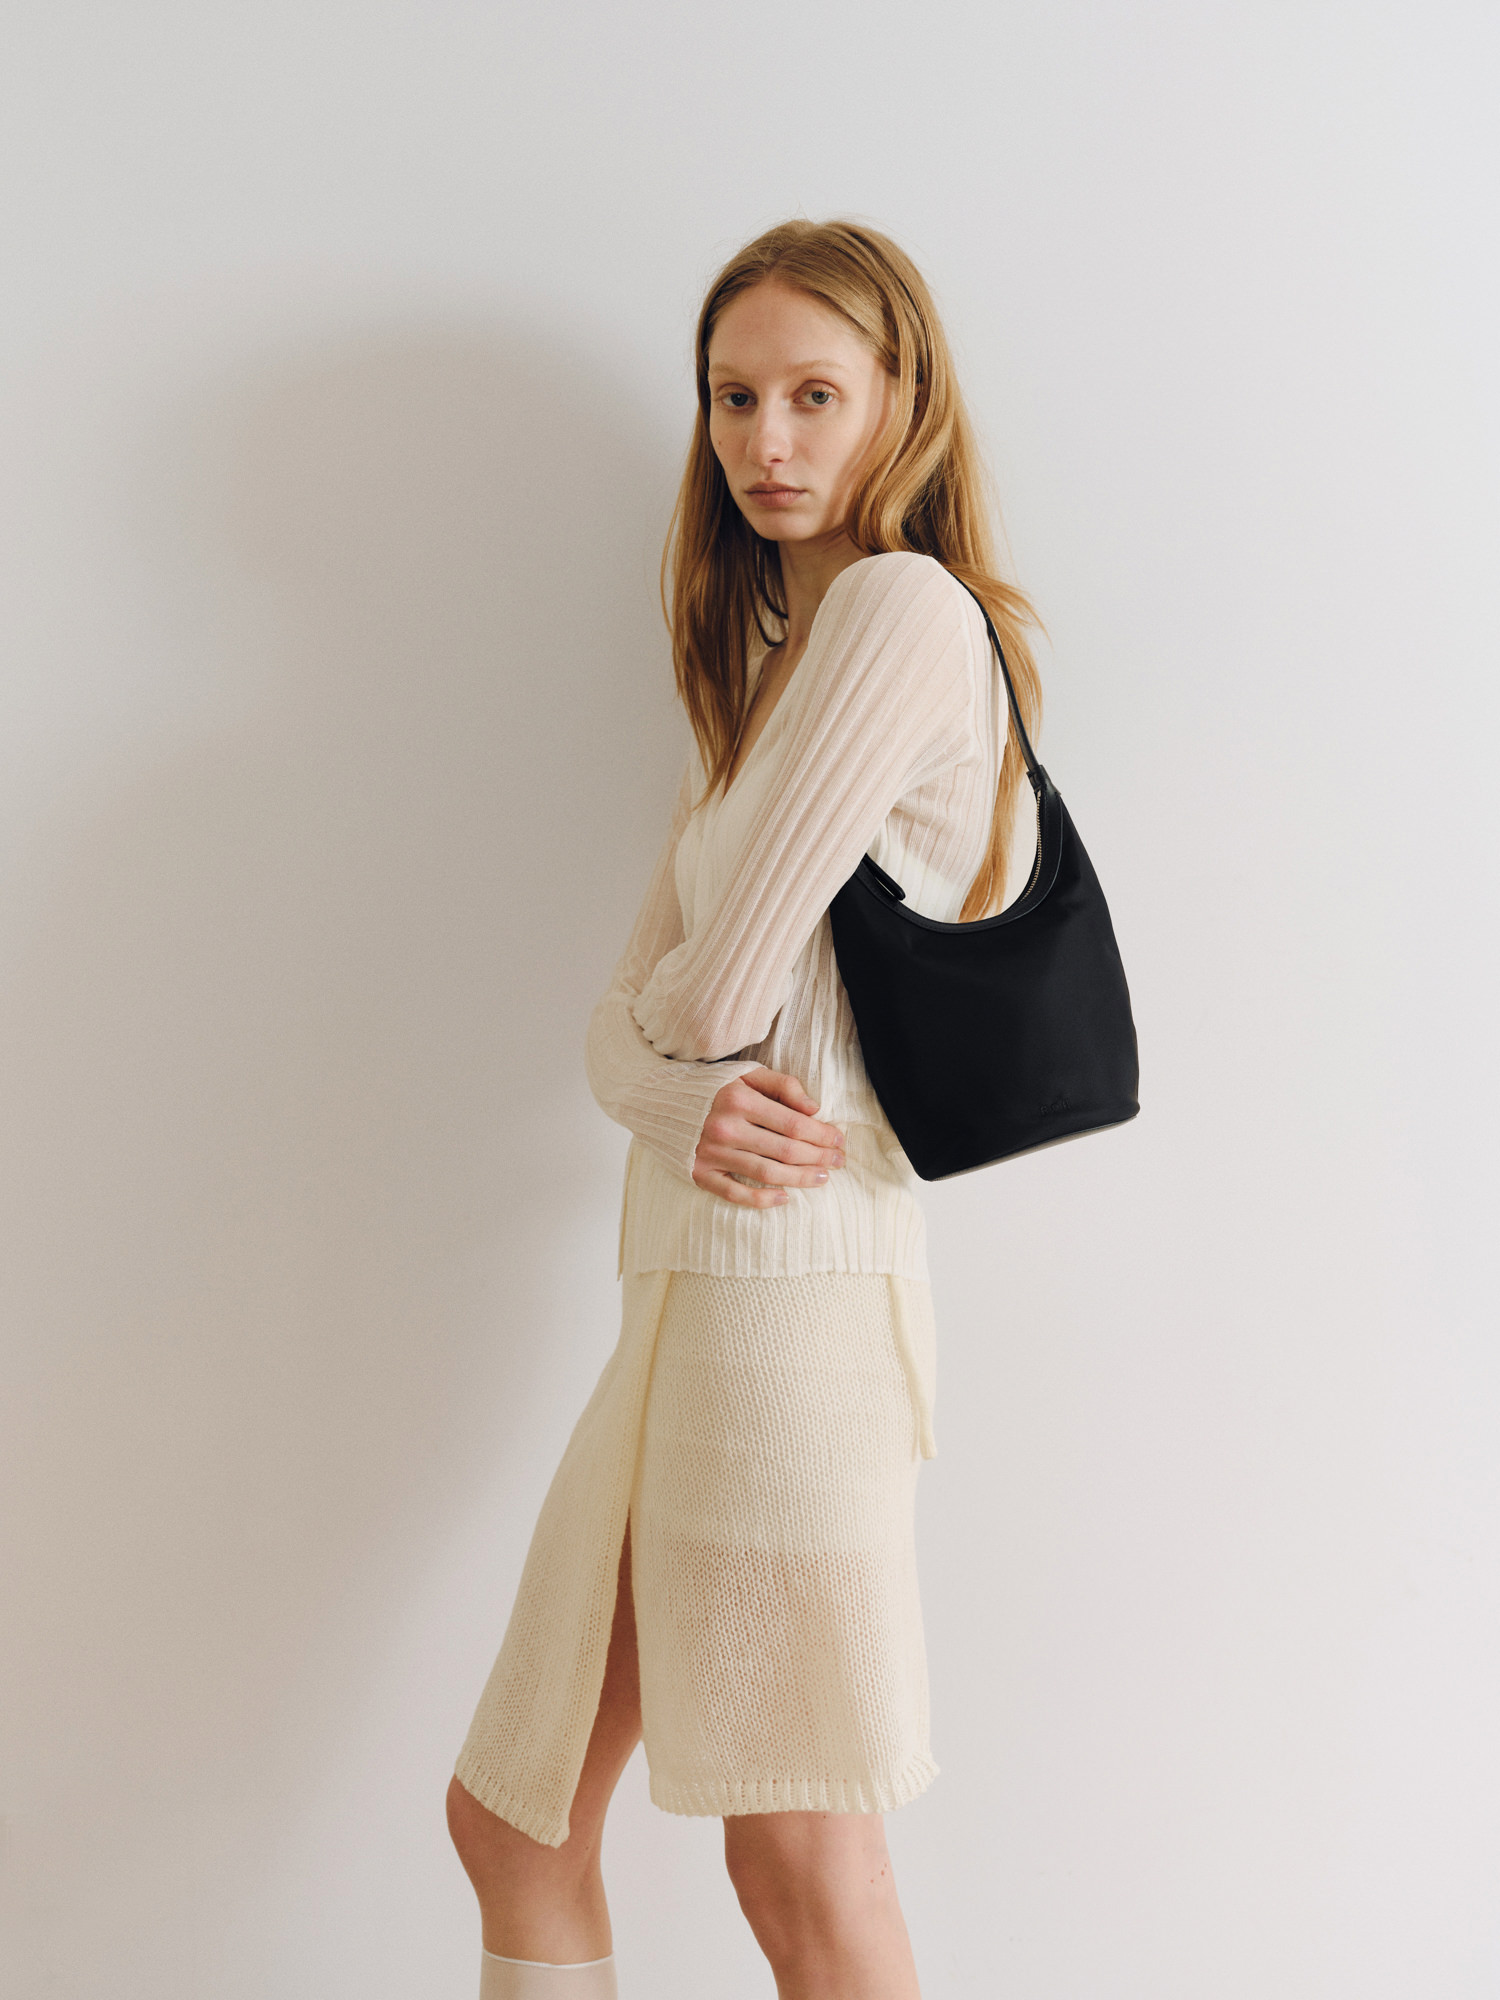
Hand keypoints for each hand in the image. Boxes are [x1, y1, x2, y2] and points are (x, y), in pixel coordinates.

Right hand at [692, 1067, 846, 1208]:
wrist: (661, 1101)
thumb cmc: (714, 1088)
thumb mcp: (748, 1075)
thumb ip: (783, 1085)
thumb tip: (814, 1108)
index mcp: (740, 1100)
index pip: (794, 1124)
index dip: (822, 1135)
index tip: (839, 1140)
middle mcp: (725, 1128)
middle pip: (785, 1151)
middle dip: (818, 1158)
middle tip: (838, 1162)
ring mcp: (712, 1154)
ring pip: (766, 1174)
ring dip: (800, 1179)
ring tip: (822, 1178)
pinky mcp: (700, 1173)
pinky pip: (735, 1193)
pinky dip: (761, 1199)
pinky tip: (785, 1198)